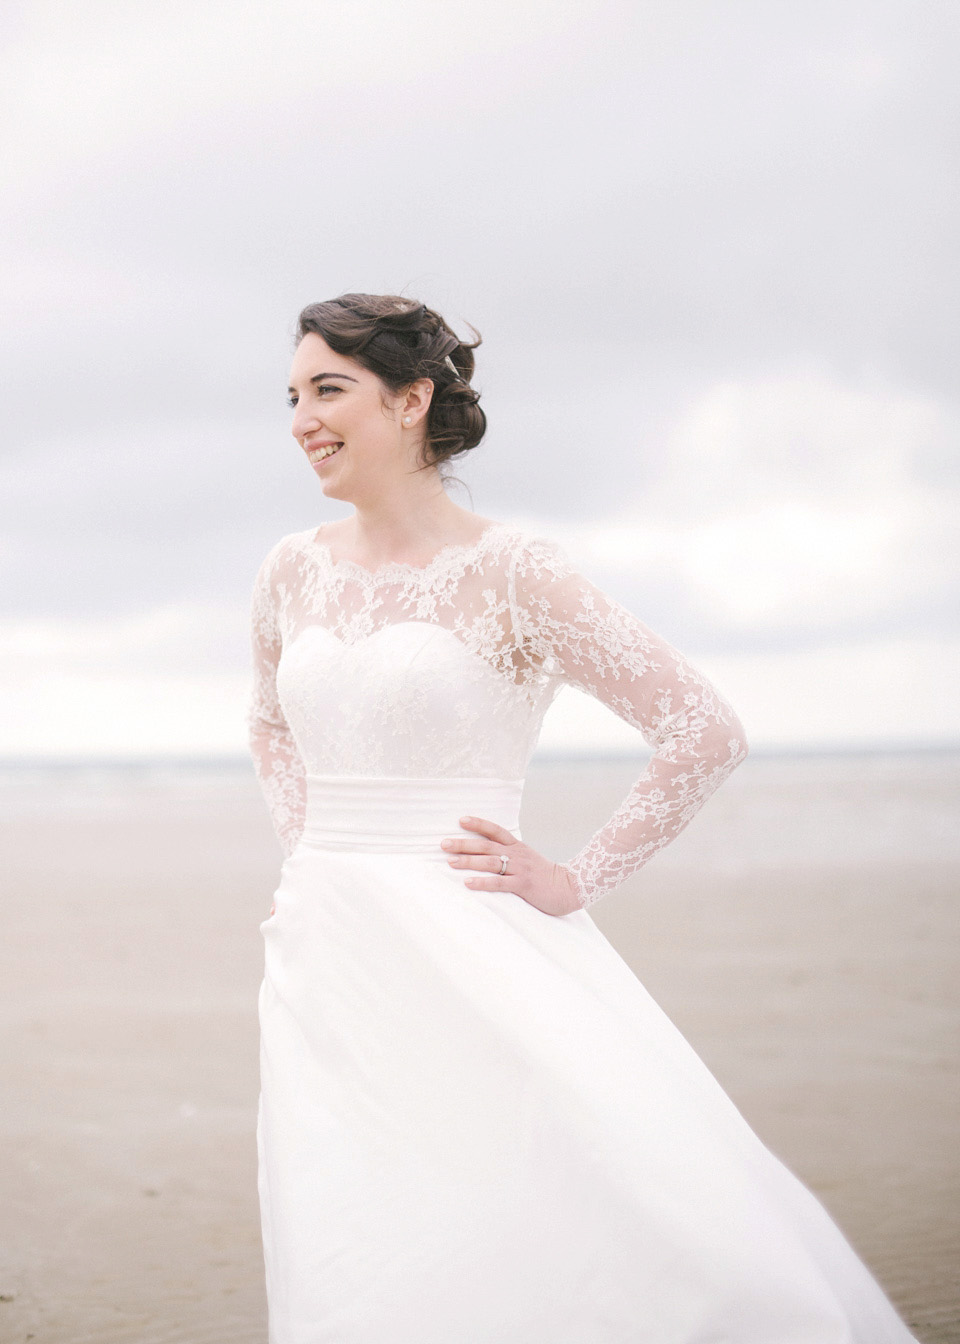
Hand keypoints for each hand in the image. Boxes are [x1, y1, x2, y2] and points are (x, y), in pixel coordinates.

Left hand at [441, 815, 582, 916]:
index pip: (496, 830)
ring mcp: (520, 869)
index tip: (461, 820)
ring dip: (468, 861)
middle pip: (486, 845)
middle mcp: (517, 855)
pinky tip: (468, 883)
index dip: (478, 824)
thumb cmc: (546, 876)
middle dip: (463, 844)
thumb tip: (488, 855)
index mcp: (518, 847)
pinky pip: (500, 883)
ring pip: (490, 862)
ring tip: (450, 862)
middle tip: (443, 844)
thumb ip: (511, 855)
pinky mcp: (523, 886)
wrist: (571, 887)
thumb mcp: (528, 859)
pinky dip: (482, 882)